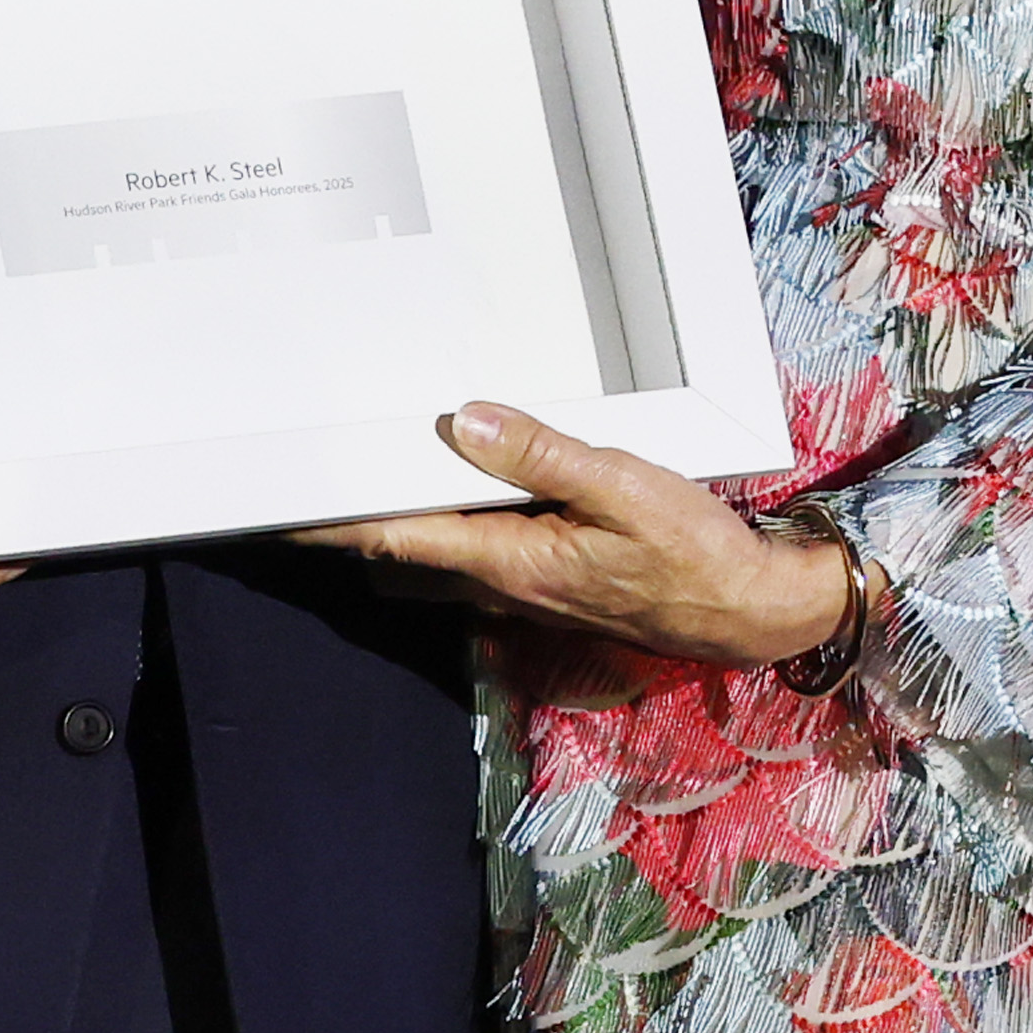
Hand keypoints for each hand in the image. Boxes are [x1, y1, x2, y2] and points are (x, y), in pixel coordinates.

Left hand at [300, 404, 851, 669]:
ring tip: (371, 483)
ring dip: (400, 532)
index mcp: (511, 562)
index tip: (280, 509)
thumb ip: (543, 454)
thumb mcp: (623, 485)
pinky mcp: (553, 588)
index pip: (398, 539)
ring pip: (437, 564)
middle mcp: (506, 586)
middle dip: (354, 531)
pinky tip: (462, 498)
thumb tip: (468, 422)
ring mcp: (528, 593)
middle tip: (313, 486)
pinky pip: (478, 563)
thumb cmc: (696, 553)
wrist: (752, 610)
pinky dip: (451, 534)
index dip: (334, 523)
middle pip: (402, 559)